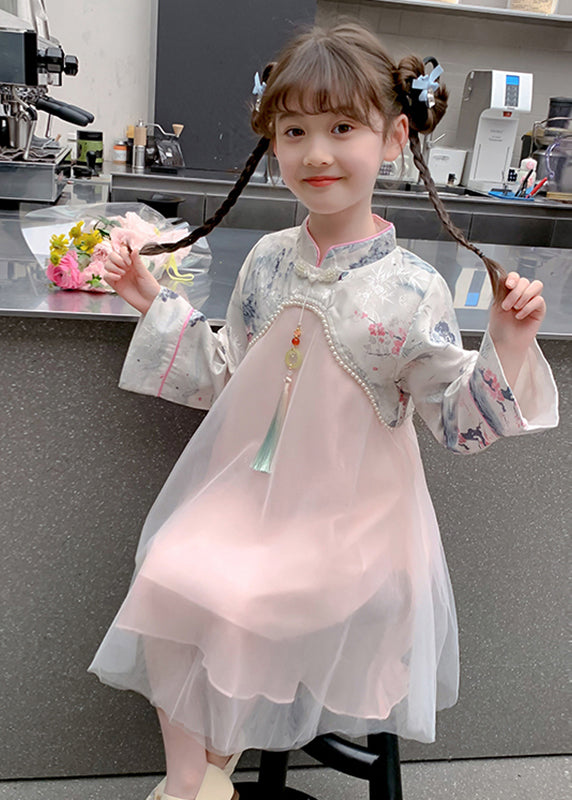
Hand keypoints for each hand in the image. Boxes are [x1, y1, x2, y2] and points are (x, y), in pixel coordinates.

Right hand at [104, 245, 160, 313]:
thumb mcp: (145, 273)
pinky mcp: (115, 284)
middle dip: (116, 259)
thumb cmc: (150, 287)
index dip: (122, 253)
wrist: (149, 302)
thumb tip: (135, 249)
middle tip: (125, 267)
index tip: (129, 261)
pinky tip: (118, 278)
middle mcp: (124, 268)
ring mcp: (119, 275)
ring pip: (107, 265)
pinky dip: (110, 275)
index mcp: (132, 262)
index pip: (121, 251)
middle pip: (111, 256)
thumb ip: (137, 261)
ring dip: (113, 267)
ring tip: (122, 274)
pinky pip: (106, 276)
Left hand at [489, 271, 545, 385]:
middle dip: (515, 292)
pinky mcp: (539, 310)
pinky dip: (528, 307)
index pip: (515, 277)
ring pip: (536, 286)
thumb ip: (501, 290)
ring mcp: (531, 301)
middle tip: (506, 306)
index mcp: (510, 292)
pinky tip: (520, 316)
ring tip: (515, 309)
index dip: (513, 278)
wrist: (505, 342)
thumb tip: (504, 278)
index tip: (508, 284)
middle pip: (525, 281)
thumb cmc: (500, 326)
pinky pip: (539, 300)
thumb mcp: (495, 305)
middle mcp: (521, 295)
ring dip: (523, 296)